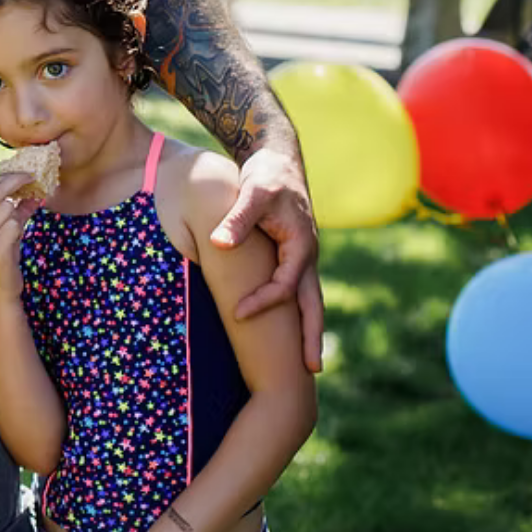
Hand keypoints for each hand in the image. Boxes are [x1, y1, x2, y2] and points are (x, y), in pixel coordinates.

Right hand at [0, 173, 42, 301]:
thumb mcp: (5, 232)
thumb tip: (34, 195)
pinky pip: (14, 224)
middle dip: (16, 181)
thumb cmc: (2, 260)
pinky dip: (20, 226)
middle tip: (33, 177)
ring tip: (23, 217)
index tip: (23, 173)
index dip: (5, 177)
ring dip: (19, 211)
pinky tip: (20, 234)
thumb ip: (16, 212)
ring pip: (7, 207)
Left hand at [213, 147, 323, 372]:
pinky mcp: (292, 256)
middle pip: (312, 304)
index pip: (285, 286)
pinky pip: (295, 290)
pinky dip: (293, 312)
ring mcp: (302, 258)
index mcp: (301, 245)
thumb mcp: (253, 193)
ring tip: (307, 362)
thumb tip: (218, 245)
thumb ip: (237, 219)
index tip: (237, 314)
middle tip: (313, 370)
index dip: (262, 302)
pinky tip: (286, 330)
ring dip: (307, 329)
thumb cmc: (266, 175)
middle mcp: (307, 256)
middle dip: (311, 336)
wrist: (278, 160)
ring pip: (308, 300)